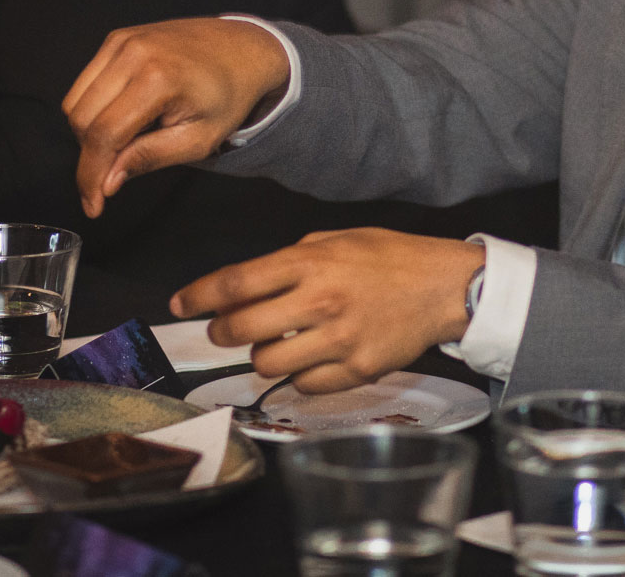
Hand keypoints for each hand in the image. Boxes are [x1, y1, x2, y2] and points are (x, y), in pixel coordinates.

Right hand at [64, 18, 291, 217]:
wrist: (242, 50)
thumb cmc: (227, 97)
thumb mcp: (197, 140)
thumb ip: (148, 158)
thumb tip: (106, 182)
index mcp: (157, 79)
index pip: (103, 135)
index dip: (91, 176)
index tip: (92, 206)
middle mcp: (132, 53)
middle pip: (80, 118)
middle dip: (91, 154)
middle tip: (120, 168)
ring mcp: (122, 41)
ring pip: (74, 101)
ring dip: (90, 131)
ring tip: (130, 137)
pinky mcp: (117, 38)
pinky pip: (85, 83)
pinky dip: (94, 107)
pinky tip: (126, 114)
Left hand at [171, 230, 483, 393]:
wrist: (444, 286)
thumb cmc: (388, 257)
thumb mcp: (335, 240)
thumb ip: (290, 261)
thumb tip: (244, 286)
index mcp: (311, 263)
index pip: (236, 282)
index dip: (199, 295)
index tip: (180, 303)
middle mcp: (320, 302)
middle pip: (243, 329)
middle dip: (221, 332)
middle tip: (223, 329)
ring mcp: (339, 341)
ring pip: (268, 364)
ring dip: (260, 355)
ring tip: (275, 342)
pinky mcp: (357, 371)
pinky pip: (304, 385)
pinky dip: (298, 375)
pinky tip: (309, 357)